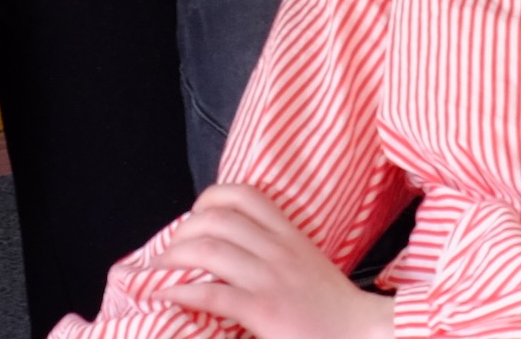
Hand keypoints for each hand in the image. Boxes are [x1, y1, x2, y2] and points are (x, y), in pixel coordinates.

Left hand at [143, 187, 394, 338]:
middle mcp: (278, 250)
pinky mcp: (264, 310)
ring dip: (173, 259)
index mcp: (290, 236)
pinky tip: (164, 295)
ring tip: (158, 272)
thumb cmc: (334, 309)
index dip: (210, 198)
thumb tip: (237, 253)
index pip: (245, 195)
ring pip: (208, 250)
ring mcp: (270, 279)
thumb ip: (278, 254)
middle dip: (183, 230)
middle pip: (217, 218)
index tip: (196, 216)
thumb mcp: (308, 267)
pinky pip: (211, 295)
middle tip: (169, 250)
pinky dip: (179, 292)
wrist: (362, 335)